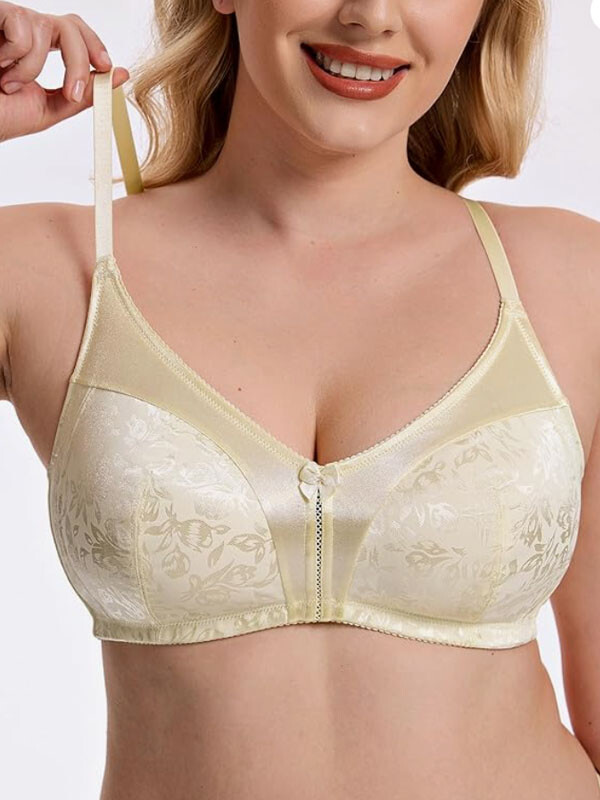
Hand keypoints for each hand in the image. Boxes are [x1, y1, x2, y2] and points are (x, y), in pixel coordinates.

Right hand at [0, 2, 128, 141]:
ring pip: (45, 28)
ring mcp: (8, 21)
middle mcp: (26, 30)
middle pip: (70, 24)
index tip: (106, 68)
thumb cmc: (1, 115)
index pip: (76, 32)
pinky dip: (15, 55)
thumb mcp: (49, 108)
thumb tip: (119, 75)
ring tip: (7, 82)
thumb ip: (83, 94)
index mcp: (41, 48)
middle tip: (71, 91)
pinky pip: (22, 26)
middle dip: (78, 59)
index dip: (94, 45)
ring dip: (31, 68)